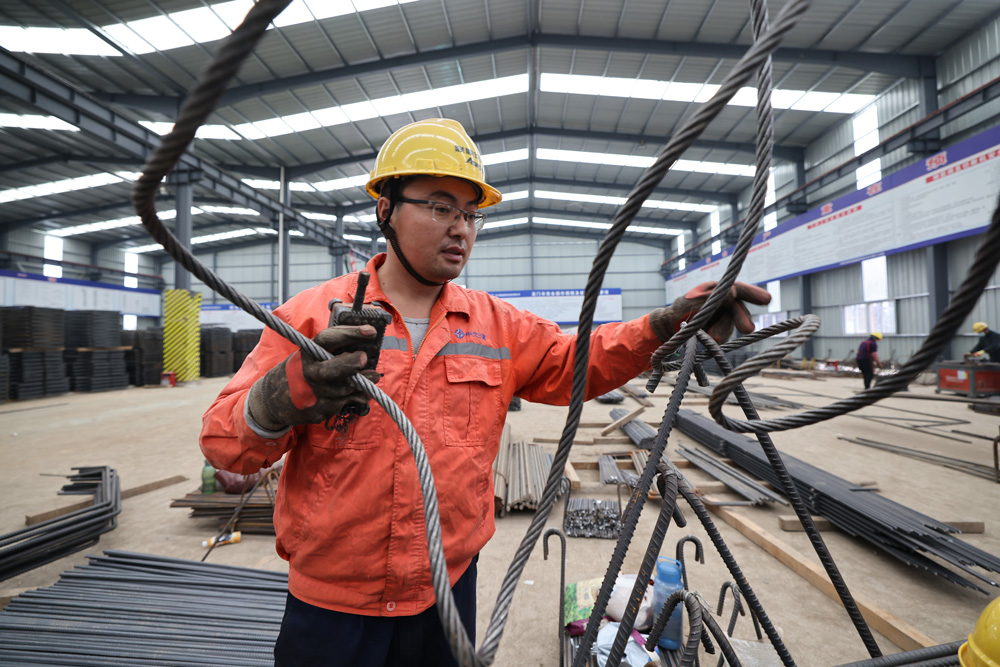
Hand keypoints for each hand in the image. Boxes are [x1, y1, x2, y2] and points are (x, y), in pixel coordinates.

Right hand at [247, 325, 380, 430]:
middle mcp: (308, 373)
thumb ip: (332, 354)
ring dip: (363, 382)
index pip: (328, 339)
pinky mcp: (317, 411)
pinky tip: (361, 392)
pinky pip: (344, 403)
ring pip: (344, 388)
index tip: (371, 331)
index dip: (350, 333)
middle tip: (365, 358)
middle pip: (333, 369)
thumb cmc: (298, 371)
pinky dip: (356, 396)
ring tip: (373, 375)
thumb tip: (364, 353)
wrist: (272, 400)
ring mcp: (312, 394)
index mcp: (306, 354)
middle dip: (352, 363)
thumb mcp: (308, 356)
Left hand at [650, 281, 771, 342]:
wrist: (667, 332)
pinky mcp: (720, 330)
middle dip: (743, 318)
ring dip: (725, 331)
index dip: (753, 293)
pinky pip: (726, 334)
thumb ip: (710, 298)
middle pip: (738, 307)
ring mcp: (722, 316)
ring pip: (731, 323)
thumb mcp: (690, 304)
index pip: (736, 288)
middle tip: (748, 329)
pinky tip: (712, 341)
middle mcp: (721, 301)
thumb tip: (732, 292)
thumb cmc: (676, 313)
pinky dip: (721, 338)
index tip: (766, 300)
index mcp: (714, 289)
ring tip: (714, 339)